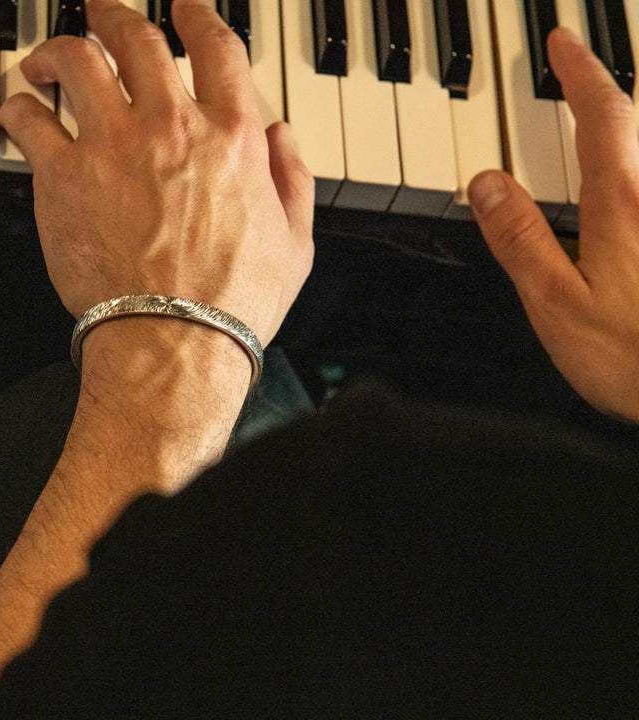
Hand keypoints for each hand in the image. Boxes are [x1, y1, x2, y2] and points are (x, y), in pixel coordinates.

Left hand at [0, 0, 313, 349]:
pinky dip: (20, 106)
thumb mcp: (295, 243)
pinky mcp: (64, 177)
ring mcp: (113, 146)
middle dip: (117, 16)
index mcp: (232, 138)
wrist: (177, 342)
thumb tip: (283, 136)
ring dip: (58, 49)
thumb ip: (292, 180)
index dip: (198, 15)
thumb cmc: (234, 303)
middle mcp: (172, 127)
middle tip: (105, 15)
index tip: (187, 8)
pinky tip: (22, 111)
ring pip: (75, 59)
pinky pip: (28, 118)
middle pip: (136, 36)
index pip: (215, 47)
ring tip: (48, 61)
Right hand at [468, 27, 638, 423]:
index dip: (578, 74)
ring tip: (605, 112)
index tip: (560, 43)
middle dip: (606, 86)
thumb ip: (520, 238)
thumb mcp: (556, 302)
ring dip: (630, 124)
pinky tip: (626, 184)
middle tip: (578, 68)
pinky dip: (637, 171)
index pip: (601, 117)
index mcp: (623, 207)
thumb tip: (486, 184)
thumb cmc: (636, 358)